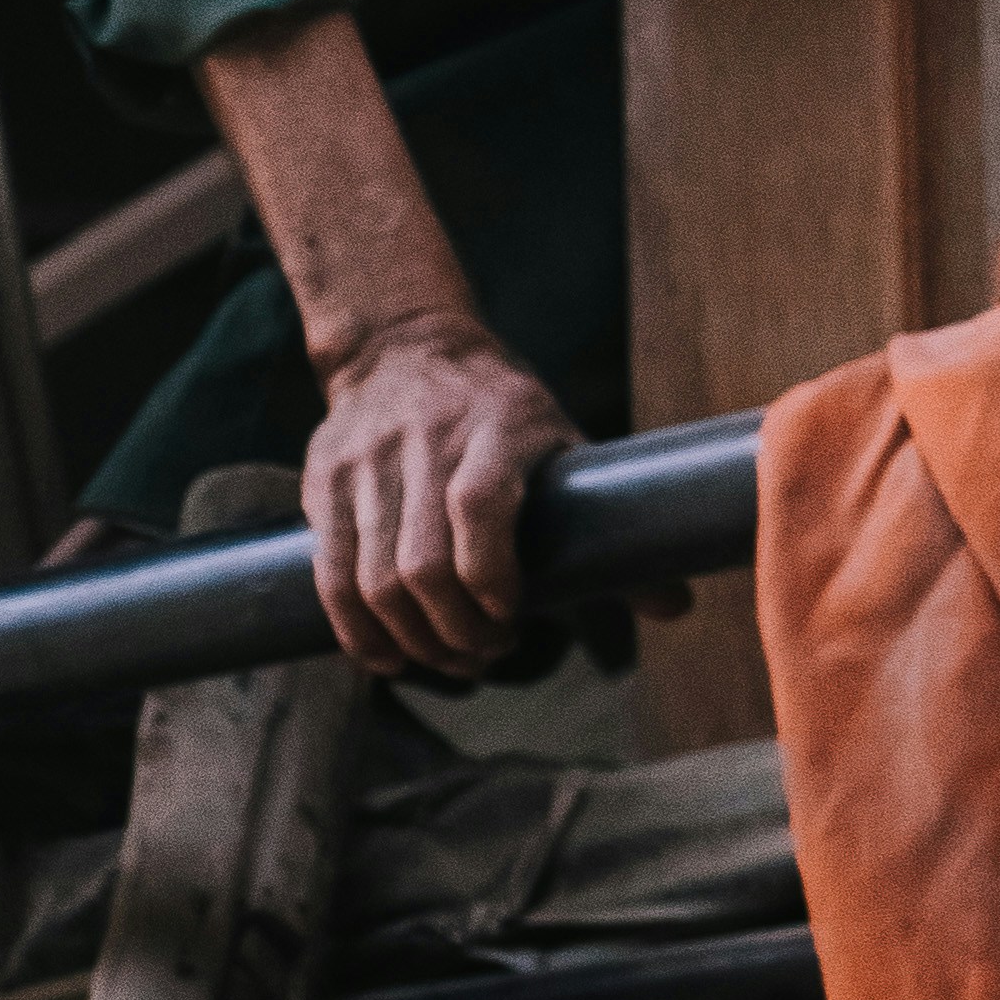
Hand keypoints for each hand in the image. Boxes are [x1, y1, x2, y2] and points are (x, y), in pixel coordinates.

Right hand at [304, 314, 578, 676]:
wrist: (402, 344)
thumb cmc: (502, 411)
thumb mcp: (562, 441)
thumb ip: (611, 526)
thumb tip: (675, 608)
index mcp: (495, 426)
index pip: (479, 506)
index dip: (491, 576)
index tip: (512, 615)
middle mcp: (423, 441)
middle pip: (420, 563)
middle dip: (456, 631)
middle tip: (486, 651)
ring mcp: (366, 461)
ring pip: (372, 580)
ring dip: (413, 640)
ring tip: (447, 655)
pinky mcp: (324, 479)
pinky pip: (331, 574)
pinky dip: (357, 630)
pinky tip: (388, 654)